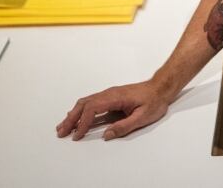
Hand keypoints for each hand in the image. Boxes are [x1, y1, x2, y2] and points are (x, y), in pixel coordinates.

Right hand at [56, 80, 171, 140]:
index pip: (93, 109)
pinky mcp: (111, 97)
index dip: (83, 123)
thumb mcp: (143, 116)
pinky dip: (81, 111)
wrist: (161, 88)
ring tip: (63, 127)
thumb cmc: (154, 101)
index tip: (77, 135)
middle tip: (61, 132)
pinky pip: (92, 103)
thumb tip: (106, 135)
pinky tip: (77, 118)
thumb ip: (125, 126)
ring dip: (74, 114)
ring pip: (86, 102)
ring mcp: (110, 94)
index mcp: (116, 97)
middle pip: (85, 104)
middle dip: (71, 119)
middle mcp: (110, 93)